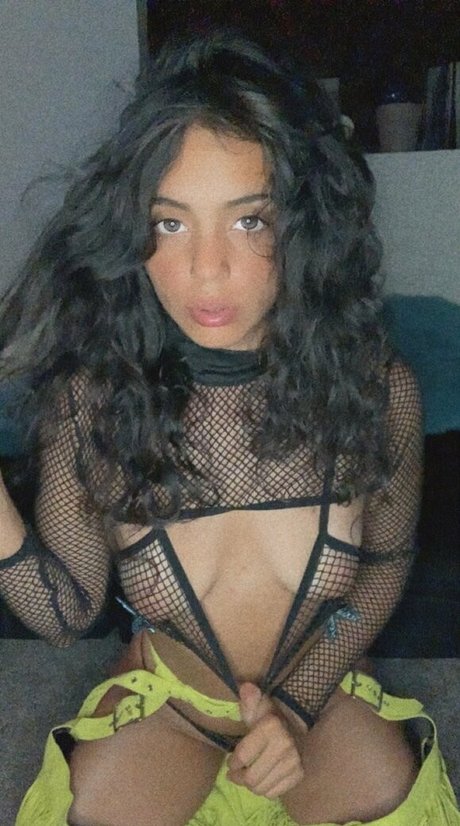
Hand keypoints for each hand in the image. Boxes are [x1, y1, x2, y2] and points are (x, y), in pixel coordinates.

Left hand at [227, 682, 303, 798]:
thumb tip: (246, 688)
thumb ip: (249, 699)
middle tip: (235, 773)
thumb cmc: (268, 717)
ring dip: (250, 785)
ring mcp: (294, 761)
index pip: (242, 757)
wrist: (294, 724)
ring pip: (261, 788)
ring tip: (247, 776)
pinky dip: (265, 789)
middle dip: (238, 778)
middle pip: (251, 778)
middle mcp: (285, 745)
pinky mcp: (299, 774)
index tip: (231, 761)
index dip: (232, 762)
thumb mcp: (256, 706)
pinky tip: (262, 778)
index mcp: (271, 727)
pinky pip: (274, 793)